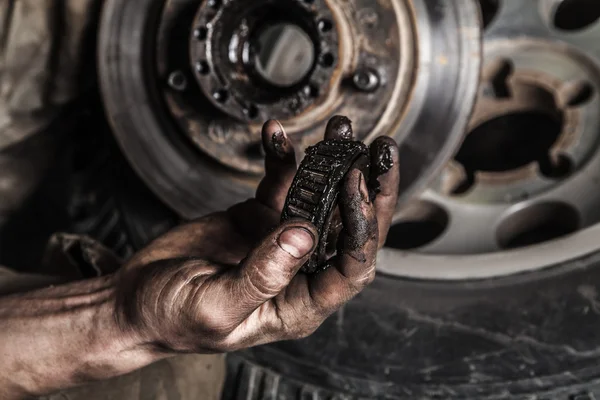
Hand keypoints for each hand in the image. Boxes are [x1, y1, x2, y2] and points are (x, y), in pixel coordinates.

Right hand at [115, 117, 399, 353]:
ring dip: (331, 165)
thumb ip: (261, 276)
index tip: (357, 185)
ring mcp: (280, 241)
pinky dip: (281, 159)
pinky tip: (276, 136)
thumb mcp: (215, 307)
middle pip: (349, 228)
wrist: (137, 301)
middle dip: (368, 189)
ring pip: (319, 199)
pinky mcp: (258, 219)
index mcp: (299, 304)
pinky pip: (279, 184)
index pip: (352, 266)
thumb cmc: (173, 319)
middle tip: (381, 152)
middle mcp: (299, 270)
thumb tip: (303, 236)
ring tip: (340, 131)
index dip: (363, 225)